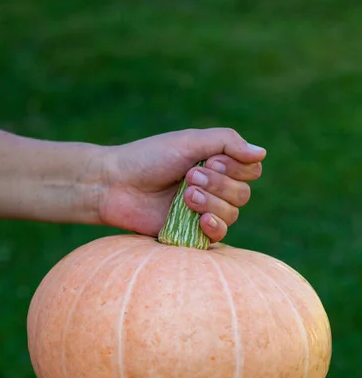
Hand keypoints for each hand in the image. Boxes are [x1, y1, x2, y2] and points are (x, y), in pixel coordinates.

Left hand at [87, 128, 265, 242]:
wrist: (115, 185)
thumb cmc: (149, 158)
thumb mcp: (189, 141)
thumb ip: (227, 142)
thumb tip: (262, 153)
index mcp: (216, 165)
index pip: (251, 170)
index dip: (237, 168)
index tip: (211, 161)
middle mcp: (213, 189)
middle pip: (243, 194)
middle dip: (219, 184)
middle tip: (189, 177)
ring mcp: (202, 212)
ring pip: (232, 214)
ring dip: (212, 203)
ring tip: (185, 195)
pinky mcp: (190, 233)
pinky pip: (218, 237)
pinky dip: (214, 227)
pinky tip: (200, 220)